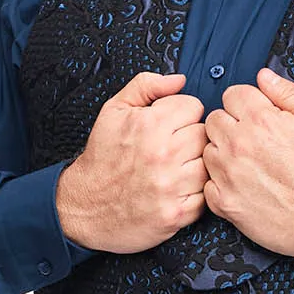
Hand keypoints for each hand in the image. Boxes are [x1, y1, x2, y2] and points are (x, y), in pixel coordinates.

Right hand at [56, 71, 208, 253]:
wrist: (85, 206)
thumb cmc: (102, 158)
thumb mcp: (114, 110)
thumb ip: (146, 86)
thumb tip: (179, 80)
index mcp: (150, 126)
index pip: (194, 106)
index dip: (182, 113)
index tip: (170, 124)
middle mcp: (163, 155)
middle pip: (204, 135)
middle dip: (190, 138)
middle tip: (172, 148)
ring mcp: (171, 186)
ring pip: (209, 165)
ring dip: (195, 166)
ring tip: (175, 168)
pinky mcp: (176, 214)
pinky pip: (205, 195)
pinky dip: (194, 193)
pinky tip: (176, 188)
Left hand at [202, 67, 293, 258]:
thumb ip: (288, 93)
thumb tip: (264, 77)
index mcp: (261, 120)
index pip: (232, 94)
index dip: (247, 102)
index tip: (257, 114)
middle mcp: (238, 145)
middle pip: (214, 119)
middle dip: (231, 124)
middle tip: (253, 138)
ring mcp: (229, 175)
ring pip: (208, 150)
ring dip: (223, 153)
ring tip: (248, 163)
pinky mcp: (225, 203)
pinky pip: (208, 184)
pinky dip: (221, 183)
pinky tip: (242, 185)